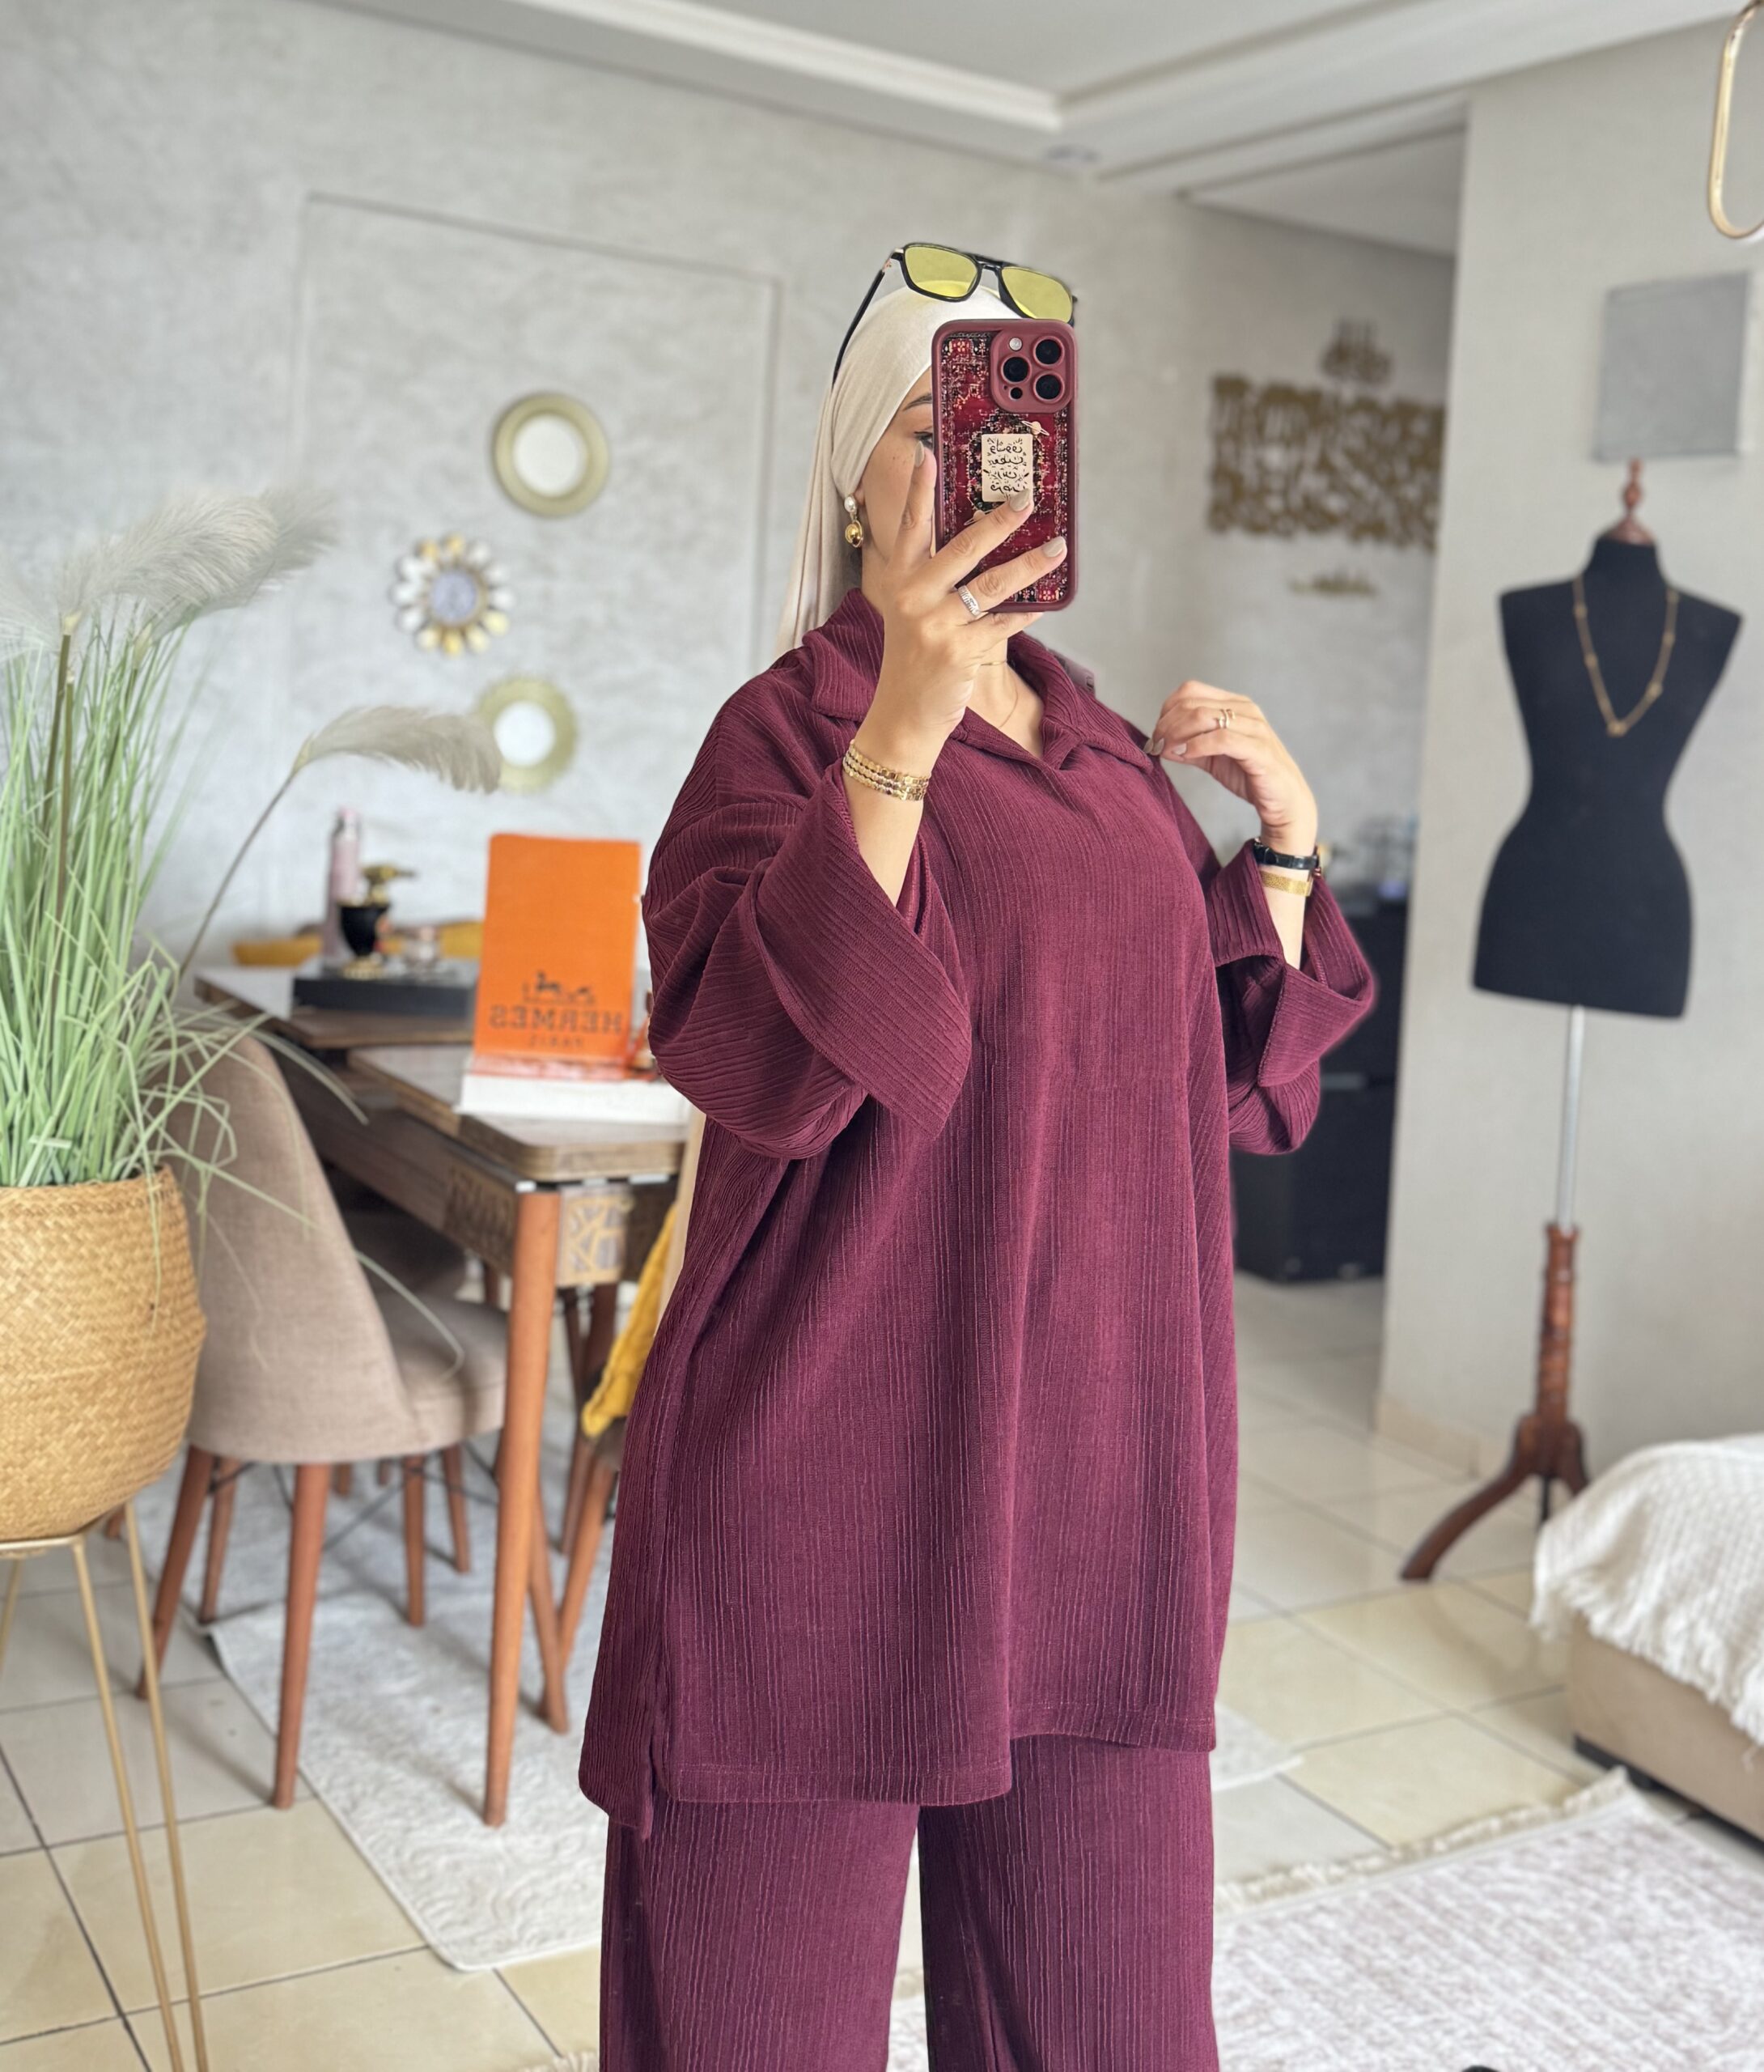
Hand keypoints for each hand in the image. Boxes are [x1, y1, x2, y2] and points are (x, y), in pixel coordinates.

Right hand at [855, 449, 1067, 769]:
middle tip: (1028, 497)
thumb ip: (939, 579)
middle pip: (961, 547)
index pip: (911, 526)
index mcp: (898, 580)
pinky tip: (1048, 600)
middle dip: (999, 519)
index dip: (920, 489)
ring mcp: (933, 625)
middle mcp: (911, 597)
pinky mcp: (957, 652)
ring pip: (992, 584)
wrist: (901, 717)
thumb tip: (986, 541)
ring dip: (1030, 563)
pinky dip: (1028, 610)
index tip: (930, 453)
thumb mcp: (914, 613)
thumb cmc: (915, 660)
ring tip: (1057, 546)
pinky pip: (1003, 622)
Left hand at [1147, 681, 1317, 850]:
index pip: (1191, 691)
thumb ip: (1188, 747)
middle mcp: (1245, 710)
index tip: (1156, 735)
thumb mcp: (1212, 759)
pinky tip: (1185, 755)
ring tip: (1166, 751)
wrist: (1284, 802)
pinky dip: (1197, 745)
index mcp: (1234, 705)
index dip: (1167, 710)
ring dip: (1177, 733)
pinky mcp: (1259, 749)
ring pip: (1204, 716)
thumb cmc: (1250, 776)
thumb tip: (1160, 742)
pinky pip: (1222, 738)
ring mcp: (1254, 727)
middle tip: (1156, 745)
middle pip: (1193, 703)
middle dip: (1167, 724)